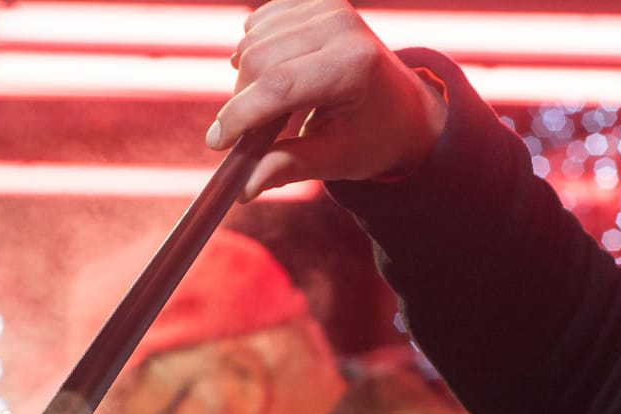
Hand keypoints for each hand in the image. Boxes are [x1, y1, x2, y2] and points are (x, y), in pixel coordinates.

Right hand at [211, 0, 448, 199]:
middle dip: (242, 102)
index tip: (216, 143)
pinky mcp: (314, 1)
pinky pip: (257, 24)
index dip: (238, 116)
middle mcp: (341, 26)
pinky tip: (275, 73)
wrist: (404, 106)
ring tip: (273, 107)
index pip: (278, 86)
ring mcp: (327, 7)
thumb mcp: (336, 160)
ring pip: (251, 42)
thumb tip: (244, 188)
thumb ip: (289, 167)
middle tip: (253, 134)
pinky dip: (254, 52)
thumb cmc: (372, 137)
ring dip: (247, 80)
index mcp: (352, 67)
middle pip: (257, 61)